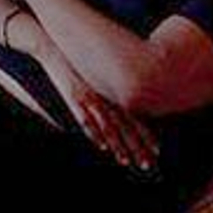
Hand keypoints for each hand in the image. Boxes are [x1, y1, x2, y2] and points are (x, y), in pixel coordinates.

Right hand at [45, 56, 157, 172]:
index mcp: (114, 92)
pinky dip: (95, 133)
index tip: (157, 151)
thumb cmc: (76, 63)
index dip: (147, 135)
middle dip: (137, 147)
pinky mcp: (75, 97)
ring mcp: (91, 97)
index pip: (136, 117)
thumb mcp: (97, 77)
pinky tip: (102, 147)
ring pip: (109, 125)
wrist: (55, 48)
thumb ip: (107, 93)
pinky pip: (87, 119)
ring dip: (118, 145)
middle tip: (147, 164)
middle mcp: (107, 96)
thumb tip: (116, 110)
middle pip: (126, 125)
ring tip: (125, 161)